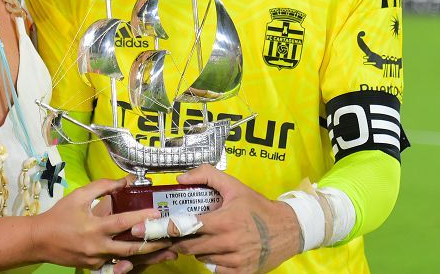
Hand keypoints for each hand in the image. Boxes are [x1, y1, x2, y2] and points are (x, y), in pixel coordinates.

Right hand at [31, 177, 171, 271]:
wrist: (39, 240)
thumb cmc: (59, 215)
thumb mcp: (79, 195)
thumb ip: (102, 186)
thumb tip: (125, 181)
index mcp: (93, 227)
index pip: (122, 222)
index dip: (141, 218)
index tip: (157, 214)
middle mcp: (97, 247)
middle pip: (131, 248)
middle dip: (153, 245)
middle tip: (171, 239)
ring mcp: (96, 260)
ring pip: (126, 259)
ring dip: (147, 256)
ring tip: (166, 251)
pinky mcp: (94, 267)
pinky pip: (116, 264)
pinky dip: (131, 261)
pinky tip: (146, 258)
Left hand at [157, 164, 302, 273]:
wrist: (289, 229)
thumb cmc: (258, 206)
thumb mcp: (234, 186)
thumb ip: (207, 176)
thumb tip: (181, 178)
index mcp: (224, 221)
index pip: (186, 228)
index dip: (167, 229)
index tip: (150, 230)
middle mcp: (228, 243)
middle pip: (189, 246)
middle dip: (181, 239)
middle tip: (178, 232)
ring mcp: (235, 260)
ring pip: (201, 258)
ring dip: (197, 249)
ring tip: (204, 237)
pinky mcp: (241, 272)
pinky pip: (215, 270)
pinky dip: (211, 261)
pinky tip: (217, 250)